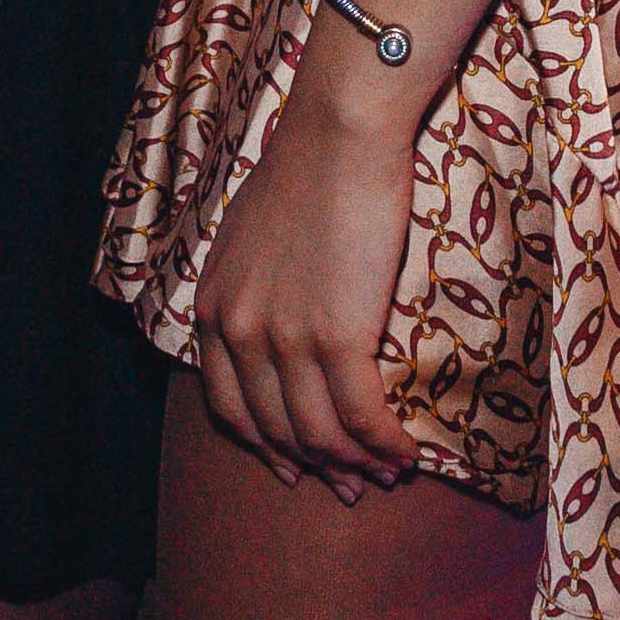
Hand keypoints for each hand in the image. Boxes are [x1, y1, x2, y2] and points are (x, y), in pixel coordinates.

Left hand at [192, 53, 426, 491]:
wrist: (340, 130)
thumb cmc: (310, 165)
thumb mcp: (254, 232)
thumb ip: (256, 283)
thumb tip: (286, 315)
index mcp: (212, 305)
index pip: (228, 404)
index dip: (264, 444)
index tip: (293, 465)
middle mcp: (237, 331)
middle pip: (273, 429)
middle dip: (314, 468)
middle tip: (350, 489)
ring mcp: (282, 339)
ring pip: (318, 433)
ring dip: (356, 466)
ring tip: (386, 476)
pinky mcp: (334, 338)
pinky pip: (360, 416)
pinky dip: (384, 445)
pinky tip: (407, 455)